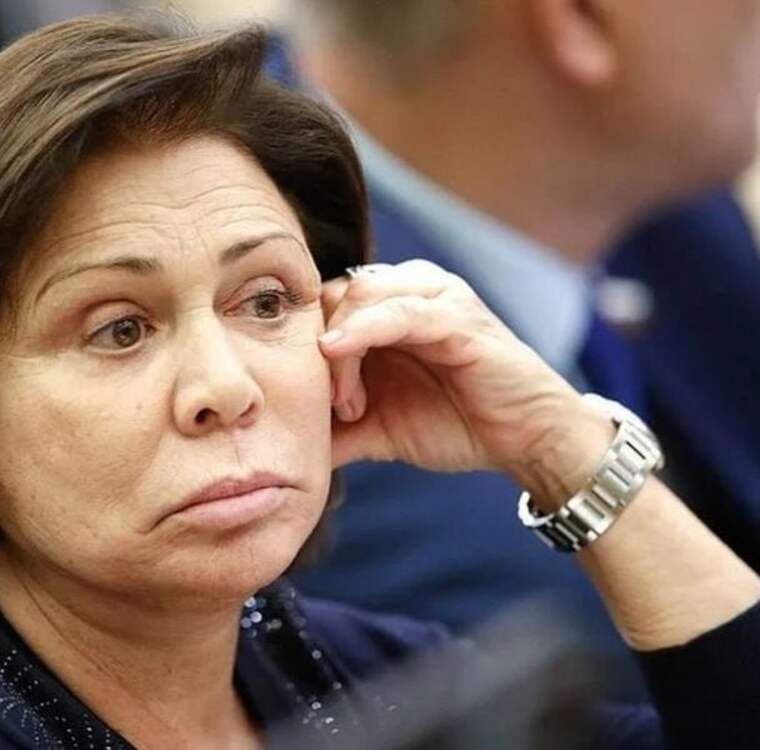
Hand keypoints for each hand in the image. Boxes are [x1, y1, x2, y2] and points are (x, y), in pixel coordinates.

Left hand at [320, 261, 611, 502]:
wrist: (525, 439)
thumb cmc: (455, 424)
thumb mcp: (378, 429)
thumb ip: (334, 430)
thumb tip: (283, 448)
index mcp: (383, 310)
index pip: (319, 306)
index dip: (301, 348)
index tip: (305, 399)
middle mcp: (406, 290)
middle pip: (331, 295)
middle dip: (316, 349)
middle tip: (333, 406)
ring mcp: (434, 297)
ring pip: (359, 295)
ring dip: (340, 350)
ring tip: (348, 403)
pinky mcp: (458, 315)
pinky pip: (400, 310)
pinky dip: (363, 328)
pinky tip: (339, 351)